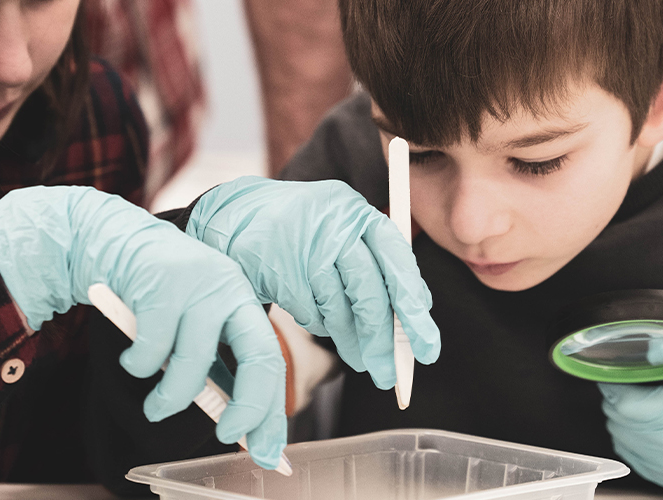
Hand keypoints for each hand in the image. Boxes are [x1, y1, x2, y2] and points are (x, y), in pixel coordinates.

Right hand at [0, 186, 286, 467]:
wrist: (111, 241)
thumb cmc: (156, 296)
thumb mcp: (193, 329)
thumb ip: (213, 371)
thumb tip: (235, 427)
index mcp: (243, 303)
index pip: (271, 363)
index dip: (272, 412)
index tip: (268, 452)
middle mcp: (230, 290)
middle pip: (261, 357)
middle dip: (247, 407)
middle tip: (226, 435)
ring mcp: (198, 284)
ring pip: (194, 363)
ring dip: (170, 399)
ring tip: (156, 406)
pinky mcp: (161, 283)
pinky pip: (151, 350)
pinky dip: (138, 366)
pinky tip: (132, 357)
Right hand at [185, 176, 440, 388]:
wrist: (235, 213)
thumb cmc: (302, 229)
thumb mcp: (343, 226)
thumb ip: (377, 261)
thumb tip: (415, 313)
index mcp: (358, 213)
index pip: (398, 263)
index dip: (415, 308)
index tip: (427, 346)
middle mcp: (335, 226)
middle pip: (370, 295)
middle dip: (382, 342)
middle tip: (389, 375)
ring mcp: (305, 248)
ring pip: (339, 311)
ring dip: (351, 342)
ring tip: (360, 360)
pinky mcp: (279, 272)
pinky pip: (311, 315)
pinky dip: (319, 326)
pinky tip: (319, 319)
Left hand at [597, 346, 662, 491]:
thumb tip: (646, 348)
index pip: (624, 402)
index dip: (615, 384)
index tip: (618, 374)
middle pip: (619, 421)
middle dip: (618, 400)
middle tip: (630, 387)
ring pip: (622, 440)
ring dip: (623, 421)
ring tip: (639, 406)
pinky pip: (634, 457)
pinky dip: (633, 441)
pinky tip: (647, 428)